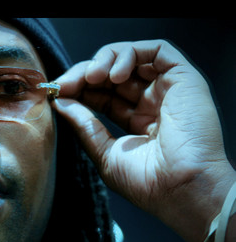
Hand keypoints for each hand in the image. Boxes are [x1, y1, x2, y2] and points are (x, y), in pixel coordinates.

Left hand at [53, 40, 235, 241]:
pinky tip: (114, 74)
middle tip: (65, 84)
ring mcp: (168, 89)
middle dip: (84, 74)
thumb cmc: (148, 184)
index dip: (80, 90)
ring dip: (104, 61)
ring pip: (132, 57)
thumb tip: (61, 102)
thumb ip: (84, 125)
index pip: (103, 96)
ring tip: (91, 78)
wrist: (180, 190)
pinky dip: (129, 54)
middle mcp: (154, 102)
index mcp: (138, 122)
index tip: (57, 93)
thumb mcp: (105, 153)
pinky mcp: (183, 78)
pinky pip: (157, 50)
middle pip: (113, 75)